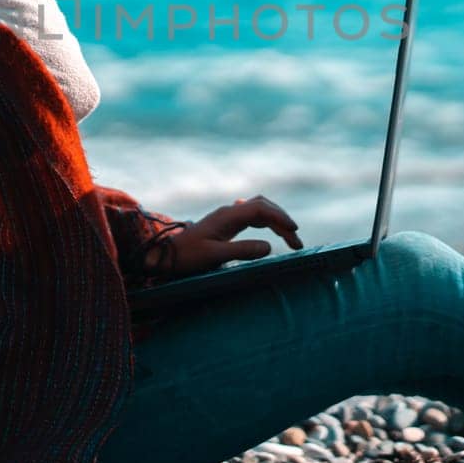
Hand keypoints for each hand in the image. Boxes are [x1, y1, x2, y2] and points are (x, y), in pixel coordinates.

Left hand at [156, 195, 303, 276]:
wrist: (167, 256)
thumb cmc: (188, 257)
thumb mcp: (215, 256)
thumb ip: (242, 251)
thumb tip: (269, 246)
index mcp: (228, 216)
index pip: (261, 209)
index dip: (280, 218)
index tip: (295, 231)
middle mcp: (229, 212)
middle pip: (263, 206)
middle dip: (282, 220)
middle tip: (296, 241)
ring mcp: (227, 216)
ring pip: (258, 210)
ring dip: (275, 222)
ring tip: (290, 240)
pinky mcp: (225, 224)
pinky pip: (251, 216)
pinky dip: (266, 222)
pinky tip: (272, 233)